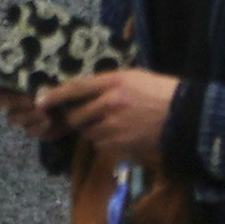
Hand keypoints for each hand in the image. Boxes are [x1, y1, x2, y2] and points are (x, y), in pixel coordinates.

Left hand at [36, 68, 180, 167]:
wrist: (184, 117)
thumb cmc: (160, 92)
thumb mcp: (133, 77)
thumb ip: (107, 83)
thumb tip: (84, 90)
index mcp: (114, 82)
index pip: (75, 88)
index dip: (55, 95)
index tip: (40, 101)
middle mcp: (110, 104)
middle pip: (77, 116)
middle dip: (77, 118)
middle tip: (88, 115)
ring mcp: (115, 127)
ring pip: (88, 133)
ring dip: (93, 130)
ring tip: (113, 123)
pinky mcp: (121, 146)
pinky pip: (101, 145)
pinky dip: (105, 142)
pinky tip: (122, 134)